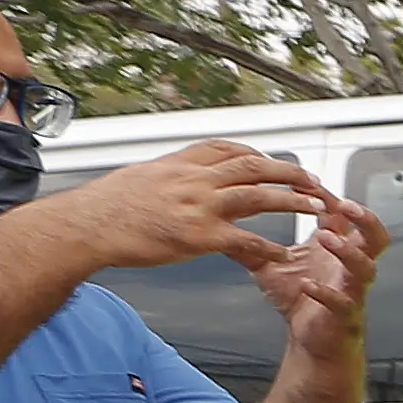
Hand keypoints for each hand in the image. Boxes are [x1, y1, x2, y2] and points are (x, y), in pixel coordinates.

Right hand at [21, 140, 331, 279]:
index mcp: (179, 164)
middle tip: (311, 179)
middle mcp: (193, 179)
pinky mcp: (199, 235)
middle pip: (253, 165)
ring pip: (258, 196)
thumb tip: (173, 175)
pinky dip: (268, 246)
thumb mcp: (139, 178)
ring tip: (316, 206)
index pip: (226, 149)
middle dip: (288, 171)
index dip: (256, 153)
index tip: (272, 159)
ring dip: (292, 200)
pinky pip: (246, 240)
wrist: (85, 226)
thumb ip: (166, 176)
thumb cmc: (104, 207)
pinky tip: (284, 253)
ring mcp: (198, 206)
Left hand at [253, 186, 387, 360]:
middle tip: (346, 206)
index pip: (342, 216)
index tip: (309, 187)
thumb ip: (251, 243)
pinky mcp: (345, 314)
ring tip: (327, 238)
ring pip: (366, 266)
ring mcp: (351, 289)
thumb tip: (222, 225)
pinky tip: (309, 286)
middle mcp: (348, 266)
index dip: (329, 199)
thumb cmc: (299, 300)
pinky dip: (326, 293)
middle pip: (375, 236)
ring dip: (348, 251)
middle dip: (365, 219)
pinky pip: (343, 301)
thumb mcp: (269, 265)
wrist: (310, 339)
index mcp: (335, 249)